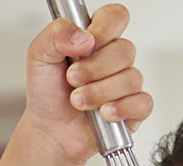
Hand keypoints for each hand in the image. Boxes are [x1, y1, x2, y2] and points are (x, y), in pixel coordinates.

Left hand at [22, 4, 152, 165]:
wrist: (49, 132)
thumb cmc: (47, 94)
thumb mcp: (39, 56)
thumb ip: (56, 35)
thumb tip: (83, 36)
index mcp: (95, 38)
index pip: (116, 17)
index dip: (105, 29)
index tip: (86, 45)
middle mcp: (113, 59)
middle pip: (125, 50)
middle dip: (95, 68)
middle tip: (73, 79)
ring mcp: (126, 84)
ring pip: (132, 78)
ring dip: (100, 92)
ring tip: (79, 101)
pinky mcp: (134, 109)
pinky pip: (143, 103)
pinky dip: (121, 109)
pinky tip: (103, 113)